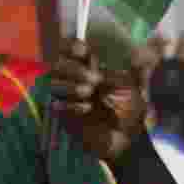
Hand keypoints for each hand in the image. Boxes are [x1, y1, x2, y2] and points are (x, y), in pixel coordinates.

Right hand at [51, 38, 147, 163]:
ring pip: (53, 84)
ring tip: (90, 92)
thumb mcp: (131, 86)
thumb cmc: (130, 109)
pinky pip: (56, 106)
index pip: (69, 48)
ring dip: (70, 85)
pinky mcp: (63, 116)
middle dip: (73, 69)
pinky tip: (86, 108)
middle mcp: (73, 79)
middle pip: (57, 64)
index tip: (83, 51)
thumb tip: (126, 58)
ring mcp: (66, 97)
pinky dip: (70, 105)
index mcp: (88, 65)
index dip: (71, 46)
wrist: (128, 138)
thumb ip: (125, 70)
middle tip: (94, 79)